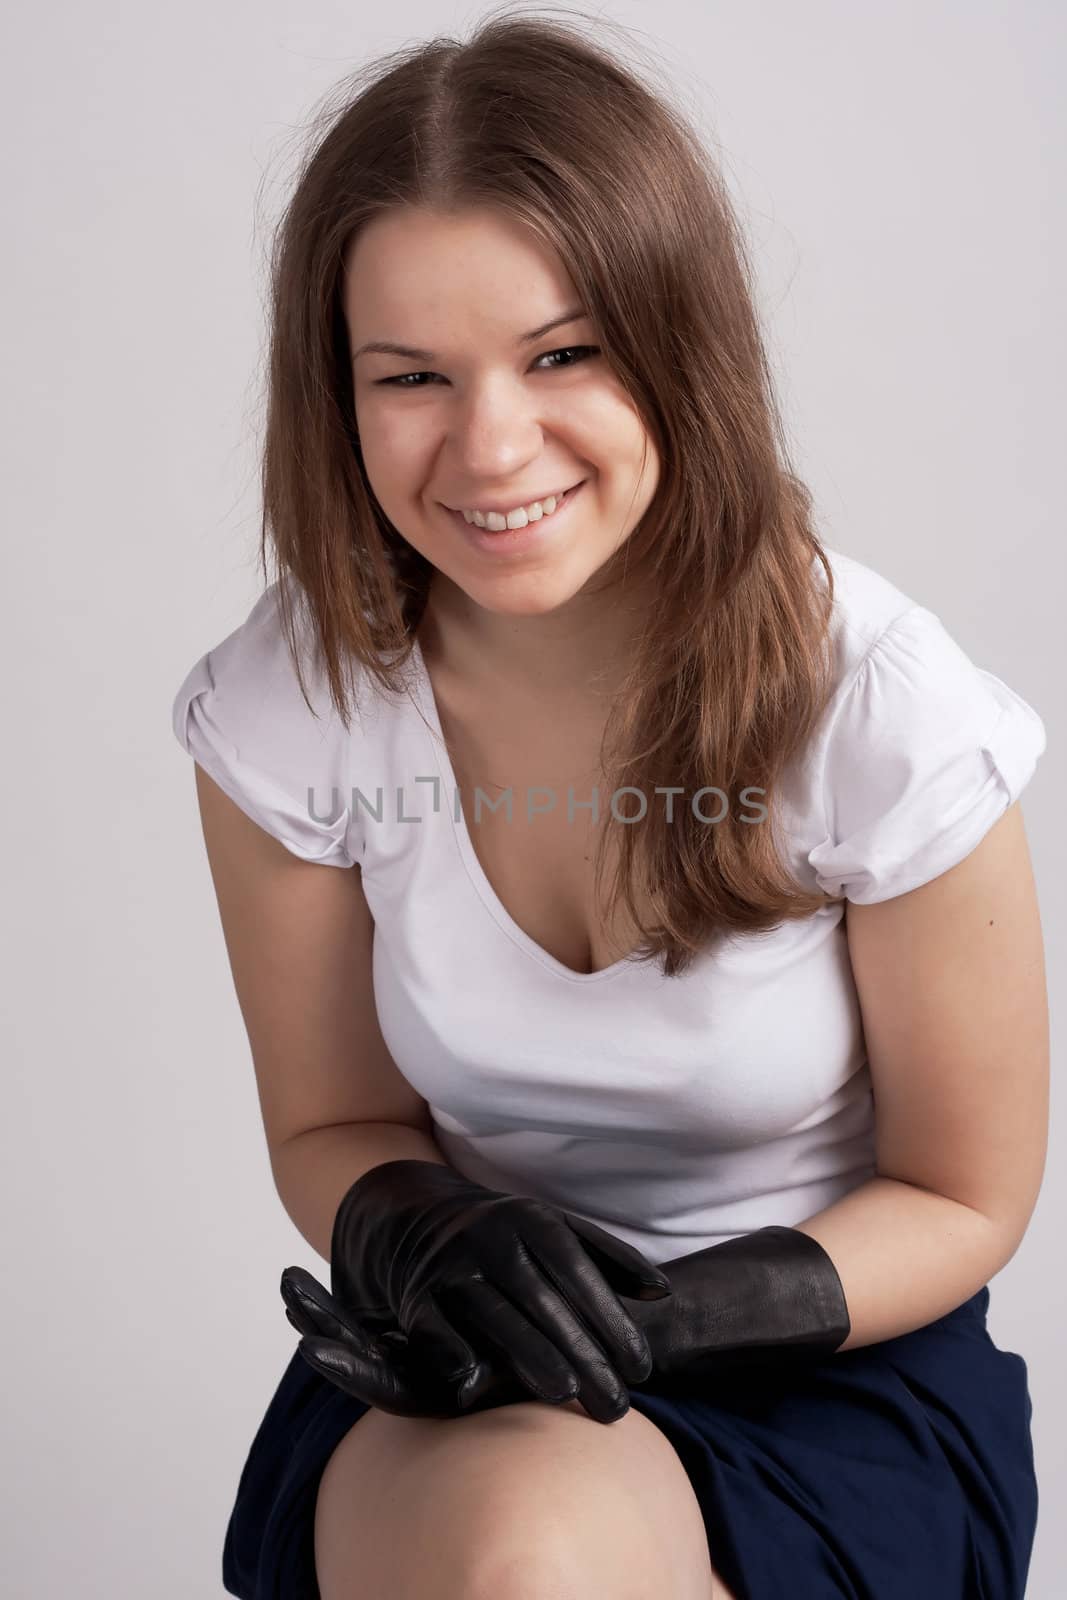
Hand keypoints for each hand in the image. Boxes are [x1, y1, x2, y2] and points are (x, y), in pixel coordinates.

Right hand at [320, 1159, 673, 1423]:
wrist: (423, 1221)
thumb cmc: (513, 1238)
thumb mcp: (560, 1231)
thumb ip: (611, 1260)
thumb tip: (662, 1293)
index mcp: (532, 1219)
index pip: (579, 1273)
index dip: (612, 1321)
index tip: (642, 1369)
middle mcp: (490, 1238)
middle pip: (543, 1301)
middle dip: (583, 1355)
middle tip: (616, 1405)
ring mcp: (450, 1267)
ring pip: (494, 1316)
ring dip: (530, 1357)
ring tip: (567, 1396)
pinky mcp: (415, 1298)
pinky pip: (435, 1330)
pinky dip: (454, 1356)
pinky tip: (479, 1386)